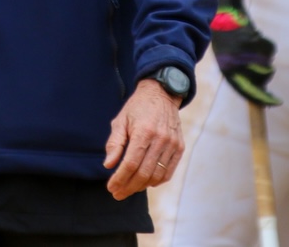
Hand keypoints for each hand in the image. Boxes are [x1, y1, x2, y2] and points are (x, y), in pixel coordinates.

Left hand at [103, 78, 184, 200]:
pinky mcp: (180, 148)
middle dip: (128, 187)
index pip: (130, 164)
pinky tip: (145, 183)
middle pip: (144, 173)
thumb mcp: (120, 121)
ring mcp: (172, 144)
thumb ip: (114, 144)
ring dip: (141, 186)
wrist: (161, 94)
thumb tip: (108, 166)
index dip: (120, 179)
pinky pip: (169, 172)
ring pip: (157, 175)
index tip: (111, 187)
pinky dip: (157, 181)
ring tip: (129, 188)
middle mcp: (160, 139)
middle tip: (117, 194)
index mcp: (143, 132)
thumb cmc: (137, 108)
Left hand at [211, 0, 282, 106]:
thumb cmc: (224, 38)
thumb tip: (260, 87)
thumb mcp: (227, 58)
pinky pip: (269, 48)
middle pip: (262, 77)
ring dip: (265, 57)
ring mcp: (245, 50)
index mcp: (227, 69)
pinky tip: (256, 36)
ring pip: (267, 62)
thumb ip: (240, 73)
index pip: (246, 90)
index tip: (276, 102)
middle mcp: (236, 62)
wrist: (221, 11)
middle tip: (264, 67)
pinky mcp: (253, 38)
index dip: (262, 98)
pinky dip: (266, 44)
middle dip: (266, 74)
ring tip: (254, 47)